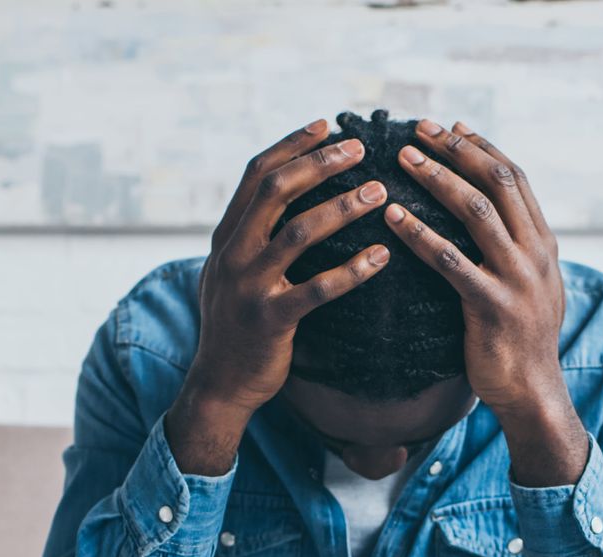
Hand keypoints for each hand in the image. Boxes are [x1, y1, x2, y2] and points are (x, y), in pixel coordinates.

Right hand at [167, 120, 391, 474]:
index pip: (256, 174)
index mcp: (226, 236)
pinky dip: (353, 270)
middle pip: (276, 190)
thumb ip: (251, 235)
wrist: (220, 384)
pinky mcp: (271, 320)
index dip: (291, 145)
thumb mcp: (233, 272)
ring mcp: (249, 286)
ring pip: (299, 233)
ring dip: (342, 207)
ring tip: (380, 194)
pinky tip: (383, 255)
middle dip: (320, 163)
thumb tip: (280, 196)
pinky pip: (318, 289)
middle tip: (361, 149)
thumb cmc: (238, 326)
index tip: (325, 125)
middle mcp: (232, 254)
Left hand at [384, 120, 586, 487]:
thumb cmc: (519, 341)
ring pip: (476, 212)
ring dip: (436, 179)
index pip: (514, 178)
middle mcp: (536, 253)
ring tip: (401, 160)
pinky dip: (420, 233)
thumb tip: (493, 216)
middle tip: (418, 130)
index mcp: (544, 243)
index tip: (449, 128)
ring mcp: (517, 278)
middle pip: (497, 182)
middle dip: (456, 150)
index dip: (480, 148)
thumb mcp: (529, 286)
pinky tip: (392, 218)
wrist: (532, 393)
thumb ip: (515, 249)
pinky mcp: (492, 306)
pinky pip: (451, 260)